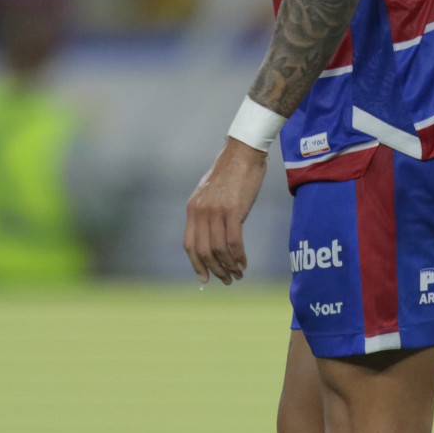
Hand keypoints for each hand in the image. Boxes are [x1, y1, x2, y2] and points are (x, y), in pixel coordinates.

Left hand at [183, 138, 266, 283]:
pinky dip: (238, 256)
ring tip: (238, 275)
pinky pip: (234, 241)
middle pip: (204, 251)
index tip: (205, 278)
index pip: (189, 244)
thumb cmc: (231, 172)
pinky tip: (244, 263)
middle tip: (226, 280)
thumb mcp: (210, 192)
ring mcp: (216, 211)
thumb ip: (207, 212)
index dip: (196, 264)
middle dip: (215, 270)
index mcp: (193, 208)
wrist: (243, 152)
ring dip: (228, 266)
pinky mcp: (233, 210)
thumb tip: (212, 234)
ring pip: (219, 249)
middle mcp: (201, 211)